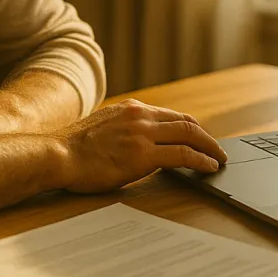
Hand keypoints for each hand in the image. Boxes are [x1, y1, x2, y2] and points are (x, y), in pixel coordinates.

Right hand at [54, 99, 228, 193]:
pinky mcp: (143, 155)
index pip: (170, 114)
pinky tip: (209, 167)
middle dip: (206, 136)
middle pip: (186, 122)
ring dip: (209, 147)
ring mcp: (142, 134)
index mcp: (130, 109)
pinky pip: (182, 155)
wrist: (57, 155)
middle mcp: (139, 116)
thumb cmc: (72, 149)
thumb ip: (122, 129)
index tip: (199, 137)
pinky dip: (201, 160)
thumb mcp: (102, 128)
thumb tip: (135, 142)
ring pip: (189, 135)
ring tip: (219, 159)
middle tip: (217, 149)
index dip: (190, 127)